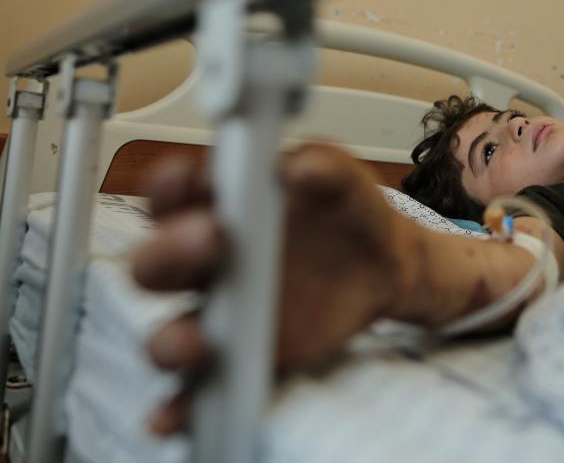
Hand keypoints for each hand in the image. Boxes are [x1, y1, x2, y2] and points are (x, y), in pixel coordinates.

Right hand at [132, 143, 413, 434]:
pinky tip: (174, 416)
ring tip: (198, 340)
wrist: (385, 265)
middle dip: (171, 254)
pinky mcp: (241, 357)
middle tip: (211, 240)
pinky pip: (199, 387)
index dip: (168, 188)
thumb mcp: (344, 180)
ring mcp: (220, 313)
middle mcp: (206, 262)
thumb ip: (325, 167)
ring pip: (170, 331)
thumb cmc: (347, 214)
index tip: (185, 183)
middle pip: (158, 265)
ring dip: (171, 340)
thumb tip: (303, 168)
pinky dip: (180, 406)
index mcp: (219, 205)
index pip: (172, 195)